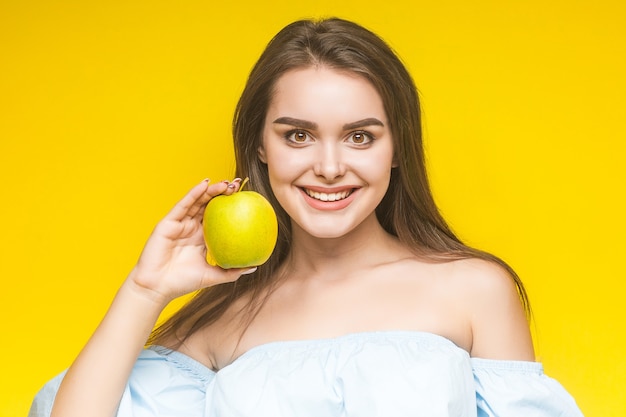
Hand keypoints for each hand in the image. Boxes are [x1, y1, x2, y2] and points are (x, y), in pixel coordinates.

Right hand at [128, 178, 253, 305]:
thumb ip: (232, 271)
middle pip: (208, 205)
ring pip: (197, 201)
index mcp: (201, 237)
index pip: (218, 217)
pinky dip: (194, 193)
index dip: (230, 206)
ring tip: (226, 183)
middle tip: (238, 186)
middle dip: (222, 193)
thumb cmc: (182, 283)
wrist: (157, 288)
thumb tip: (254, 267)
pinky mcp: (168, 222)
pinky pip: (183, 205)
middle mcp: (191, 227)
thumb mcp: (213, 275)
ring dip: (211, 190)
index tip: (246, 198)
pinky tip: (204, 184)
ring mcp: (179, 223)